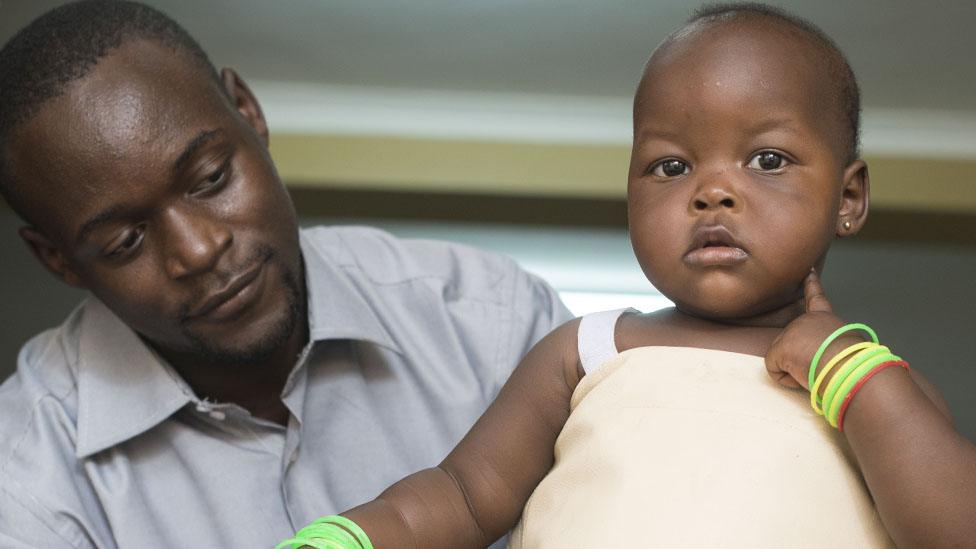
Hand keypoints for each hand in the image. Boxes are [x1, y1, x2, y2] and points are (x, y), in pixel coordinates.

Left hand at [765, 270, 865, 391]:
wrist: (848, 366)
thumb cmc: (855, 364)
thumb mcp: (847, 348)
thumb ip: (832, 345)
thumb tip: (824, 361)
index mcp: (827, 319)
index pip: (817, 299)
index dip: (812, 285)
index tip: (808, 271)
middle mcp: (807, 320)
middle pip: (794, 345)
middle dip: (803, 359)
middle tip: (825, 364)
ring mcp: (791, 331)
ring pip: (785, 360)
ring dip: (799, 371)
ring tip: (818, 369)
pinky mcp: (780, 347)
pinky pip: (776, 370)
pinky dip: (788, 379)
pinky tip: (804, 375)